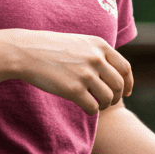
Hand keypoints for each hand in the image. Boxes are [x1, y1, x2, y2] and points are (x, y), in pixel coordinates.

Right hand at [1, 30, 132, 114]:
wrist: (25, 51)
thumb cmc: (51, 48)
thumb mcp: (79, 43)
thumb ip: (97, 54)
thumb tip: (114, 73)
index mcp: (99, 45)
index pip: (124, 68)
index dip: (128, 82)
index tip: (126, 92)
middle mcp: (96, 58)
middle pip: (118, 85)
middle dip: (117, 96)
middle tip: (108, 101)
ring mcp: (85, 74)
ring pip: (108, 97)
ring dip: (105, 105)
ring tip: (97, 104)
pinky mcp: (73, 89)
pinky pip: (93, 107)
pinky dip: (93, 110)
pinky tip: (86, 107)